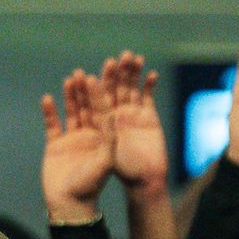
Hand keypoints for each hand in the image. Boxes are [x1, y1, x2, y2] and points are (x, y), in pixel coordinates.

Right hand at [40, 70, 112, 220]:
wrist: (69, 205)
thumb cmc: (90, 186)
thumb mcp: (105, 162)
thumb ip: (109, 140)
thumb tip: (114, 116)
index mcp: (104, 138)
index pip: (102, 111)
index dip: (99, 94)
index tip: (96, 77)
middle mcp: (89, 135)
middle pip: (87, 108)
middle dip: (85, 90)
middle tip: (82, 72)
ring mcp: (72, 139)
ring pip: (71, 112)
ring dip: (70, 96)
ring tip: (69, 79)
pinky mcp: (55, 145)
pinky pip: (52, 124)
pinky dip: (49, 112)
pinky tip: (47, 98)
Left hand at [103, 51, 167, 192]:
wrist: (144, 181)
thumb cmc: (123, 171)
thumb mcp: (105, 157)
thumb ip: (104, 140)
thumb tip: (99, 120)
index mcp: (100, 123)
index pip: (93, 102)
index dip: (90, 89)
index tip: (87, 76)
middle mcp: (114, 115)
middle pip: (112, 89)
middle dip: (113, 74)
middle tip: (114, 59)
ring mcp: (131, 114)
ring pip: (130, 88)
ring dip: (131, 73)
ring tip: (132, 58)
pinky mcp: (148, 116)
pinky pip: (148, 97)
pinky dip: (150, 85)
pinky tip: (151, 74)